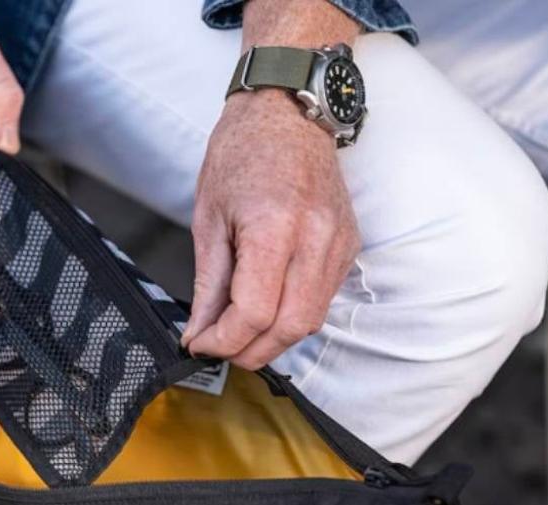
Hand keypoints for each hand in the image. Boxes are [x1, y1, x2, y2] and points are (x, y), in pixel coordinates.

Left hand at [181, 88, 359, 369]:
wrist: (289, 109)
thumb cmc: (243, 152)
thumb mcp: (208, 219)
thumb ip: (208, 285)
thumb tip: (199, 334)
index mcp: (274, 227)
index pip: (255, 313)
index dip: (224, 341)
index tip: (201, 343)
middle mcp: (315, 238)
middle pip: (289, 328)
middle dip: (250, 351)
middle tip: (220, 348)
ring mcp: (338, 243)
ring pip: (310, 322)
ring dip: (272, 340)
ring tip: (241, 331)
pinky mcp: (348, 246)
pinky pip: (322, 300)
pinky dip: (292, 316)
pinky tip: (268, 306)